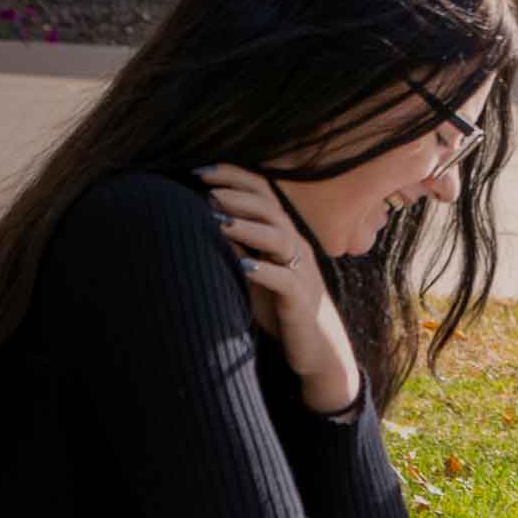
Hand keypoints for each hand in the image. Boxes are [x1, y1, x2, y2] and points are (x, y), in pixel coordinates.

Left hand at [199, 163, 359, 413]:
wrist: (316, 346)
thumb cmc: (280, 306)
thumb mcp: (254, 272)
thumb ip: (237, 247)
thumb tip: (207, 219)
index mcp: (283, 234)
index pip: (262, 193)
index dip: (234, 177)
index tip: (201, 171)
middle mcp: (295, 246)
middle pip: (269, 209)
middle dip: (237, 196)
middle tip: (206, 190)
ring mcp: (301, 270)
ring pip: (278, 239)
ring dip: (248, 228)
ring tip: (219, 222)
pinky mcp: (300, 299)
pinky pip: (284, 280)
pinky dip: (263, 272)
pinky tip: (242, 267)